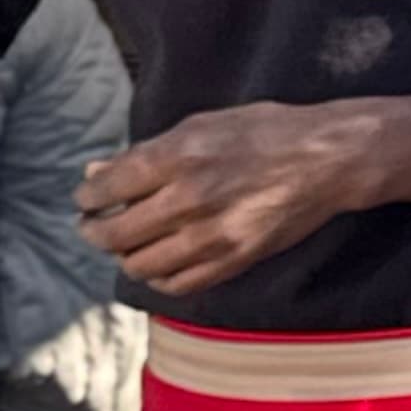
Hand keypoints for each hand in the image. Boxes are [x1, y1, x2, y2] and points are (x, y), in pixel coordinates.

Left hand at [79, 102, 382, 300]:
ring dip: (124, 258)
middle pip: (116, 234)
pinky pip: (178, 284)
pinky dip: (158, 278)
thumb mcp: (199, 125)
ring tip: (125, 247)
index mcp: (177, 156)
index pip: (106, 189)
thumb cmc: (262, 133)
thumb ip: (145, 152)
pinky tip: (157, 264)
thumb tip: (96, 173)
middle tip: (93, 227)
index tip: (85, 200)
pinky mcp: (234, 260)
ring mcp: (212, 235)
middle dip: (94, 232)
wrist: (325, 160)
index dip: (87, 198)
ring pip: (141, 265)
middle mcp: (189, 199)